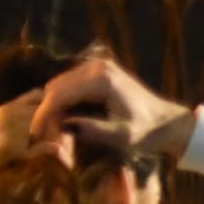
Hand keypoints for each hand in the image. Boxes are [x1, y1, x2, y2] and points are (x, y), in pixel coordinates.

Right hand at [34, 53, 195, 163]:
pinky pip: (71, 85)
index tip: (34, 134)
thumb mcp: (122, 137)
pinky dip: (64, 102)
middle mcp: (97, 66)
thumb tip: (63, 125)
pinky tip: (64, 120)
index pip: (60, 94)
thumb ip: (93, 130)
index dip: (44, 115)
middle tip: (41, 136)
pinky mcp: (99, 72)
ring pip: (61, 85)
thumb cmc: (149, 133)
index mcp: (102, 79)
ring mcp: (98, 67)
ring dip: (53, 106)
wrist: (169, 124)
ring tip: (51, 131)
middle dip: (46, 110)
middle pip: (56, 87)